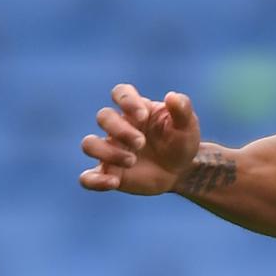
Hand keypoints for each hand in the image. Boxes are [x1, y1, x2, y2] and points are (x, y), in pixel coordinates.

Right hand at [79, 84, 200, 195]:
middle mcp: (119, 127)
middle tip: (141, 143)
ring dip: (107, 152)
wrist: (182, 170)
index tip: (143, 116)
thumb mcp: (188, 125)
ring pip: (89, 144)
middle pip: (104, 116)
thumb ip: (182, 109)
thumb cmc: (181, 141)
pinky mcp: (109, 173)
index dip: (127, 101)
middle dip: (121, 130)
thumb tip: (171, 96)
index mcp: (137, 110)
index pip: (120, 93)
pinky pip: (87, 177)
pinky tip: (113, 182)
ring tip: (131, 161)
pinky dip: (95, 181)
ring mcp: (111, 150)